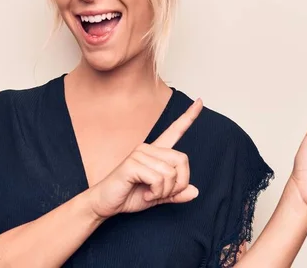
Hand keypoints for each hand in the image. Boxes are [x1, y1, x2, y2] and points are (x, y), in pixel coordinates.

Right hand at [86, 99, 202, 218]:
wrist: (105, 204)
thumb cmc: (129, 195)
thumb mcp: (158, 196)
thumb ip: (176, 194)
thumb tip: (195, 192)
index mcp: (156, 152)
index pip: (175, 130)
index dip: (189, 117)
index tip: (200, 101)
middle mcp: (148, 148)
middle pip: (182, 159)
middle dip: (179, 183)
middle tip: (164, 193)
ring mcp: (139, 154)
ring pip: (170, 173)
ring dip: (165, 191)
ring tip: (150, 193)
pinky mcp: (132, 163)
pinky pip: (158, 179)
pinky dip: (156, 192)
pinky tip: (145, 193)